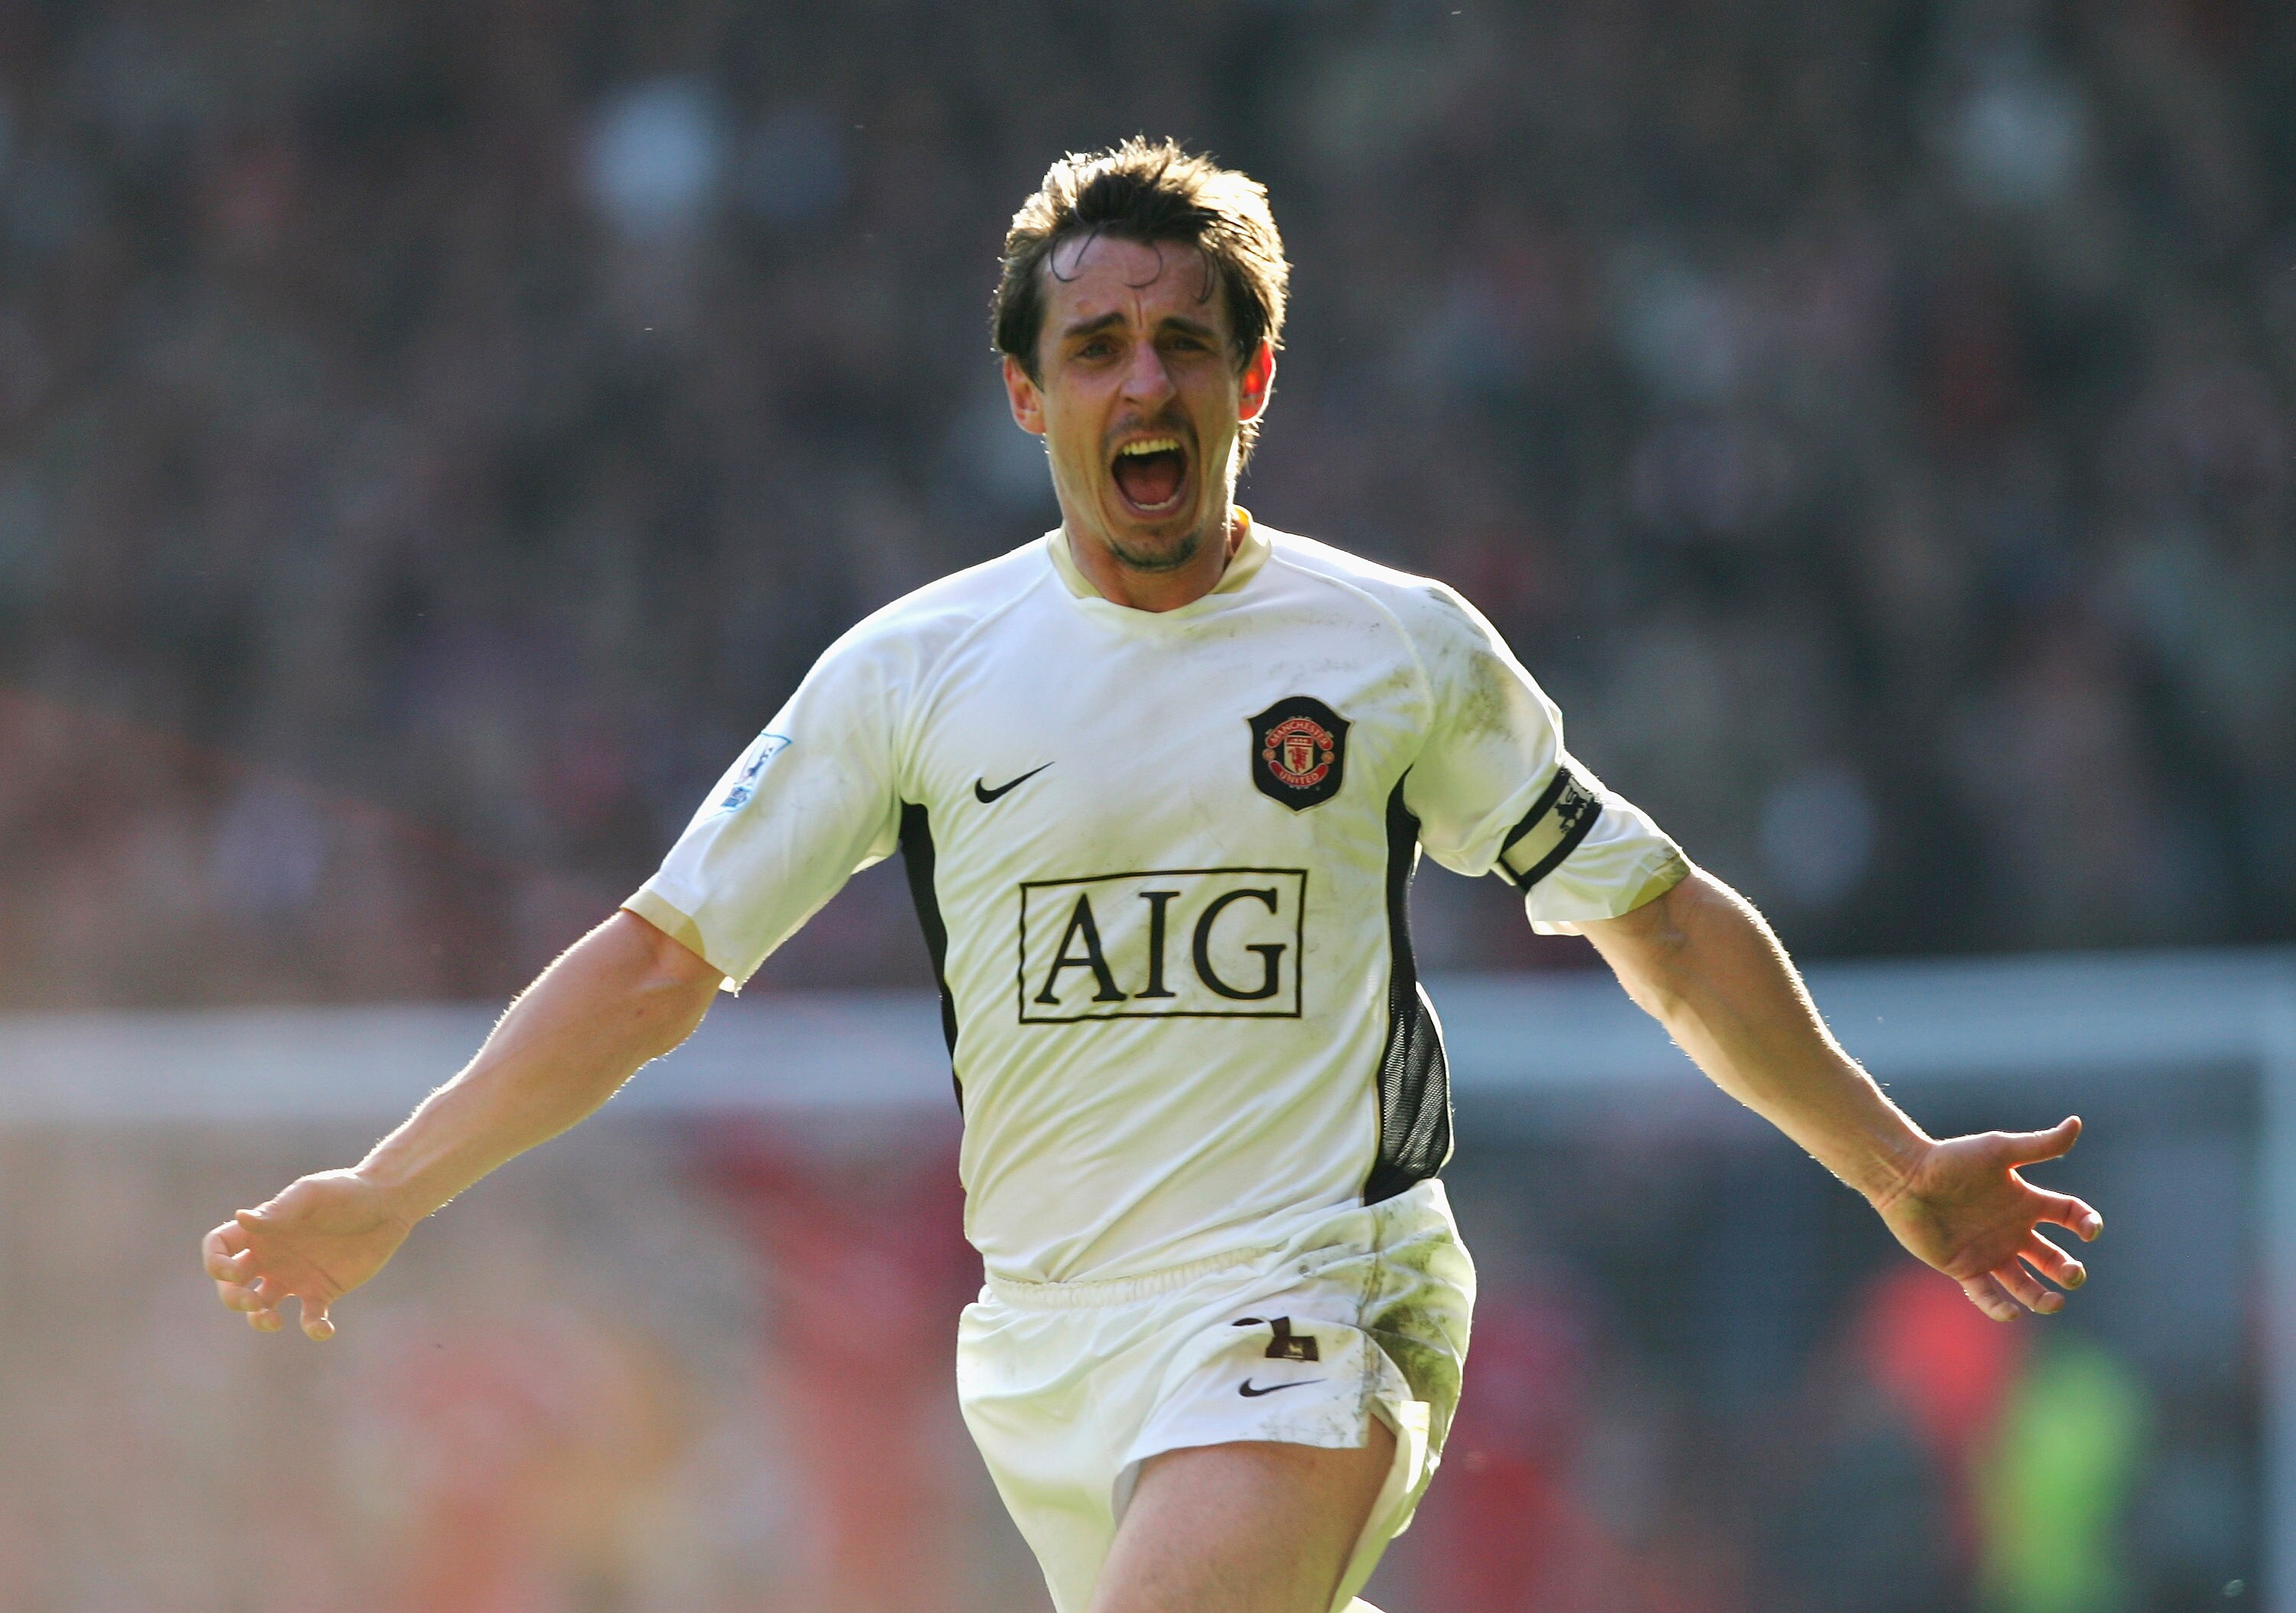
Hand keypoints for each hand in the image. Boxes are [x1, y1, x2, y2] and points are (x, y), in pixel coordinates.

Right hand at [200, 1170, 414, 1339]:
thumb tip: (241, 1218)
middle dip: (232, 1298)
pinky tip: (324, 1329)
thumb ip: (280, 1210)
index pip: (219, 1248)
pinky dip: (313, 1329)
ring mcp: (295, 1277)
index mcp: (262, 1230)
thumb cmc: (346, 1191)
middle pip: (231, 1285)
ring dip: (259, 1320)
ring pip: (261, 1308)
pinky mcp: (322, 1292)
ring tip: (275, 1321)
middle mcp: (271, 1256)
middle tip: (254, 1302)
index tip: (233, 1271)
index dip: (215, 1263)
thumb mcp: (312, 1195)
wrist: (388, 1204)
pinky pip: (309, 1319)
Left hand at [1873, 1116, 2102, 1320]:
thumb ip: (2039, 1145)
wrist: (1905, 1176)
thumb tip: (2076, 1123)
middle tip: (2071, 1273)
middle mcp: (2012, 1230)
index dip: (2086, 1223)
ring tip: (2054, 1302)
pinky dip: (2000, 1309)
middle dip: (2068, 1271)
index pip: (2068, 1216)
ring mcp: (1989, 1251)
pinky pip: (1987, 1295)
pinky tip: (2012, 1313)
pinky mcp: (1964, 1268)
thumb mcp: (1999, 1150)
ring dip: (2043, 1298)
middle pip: (2052, 1259)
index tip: (2089, 1230)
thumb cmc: (1951, 1160)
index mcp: (2024, 1202)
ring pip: (2025, 1285)